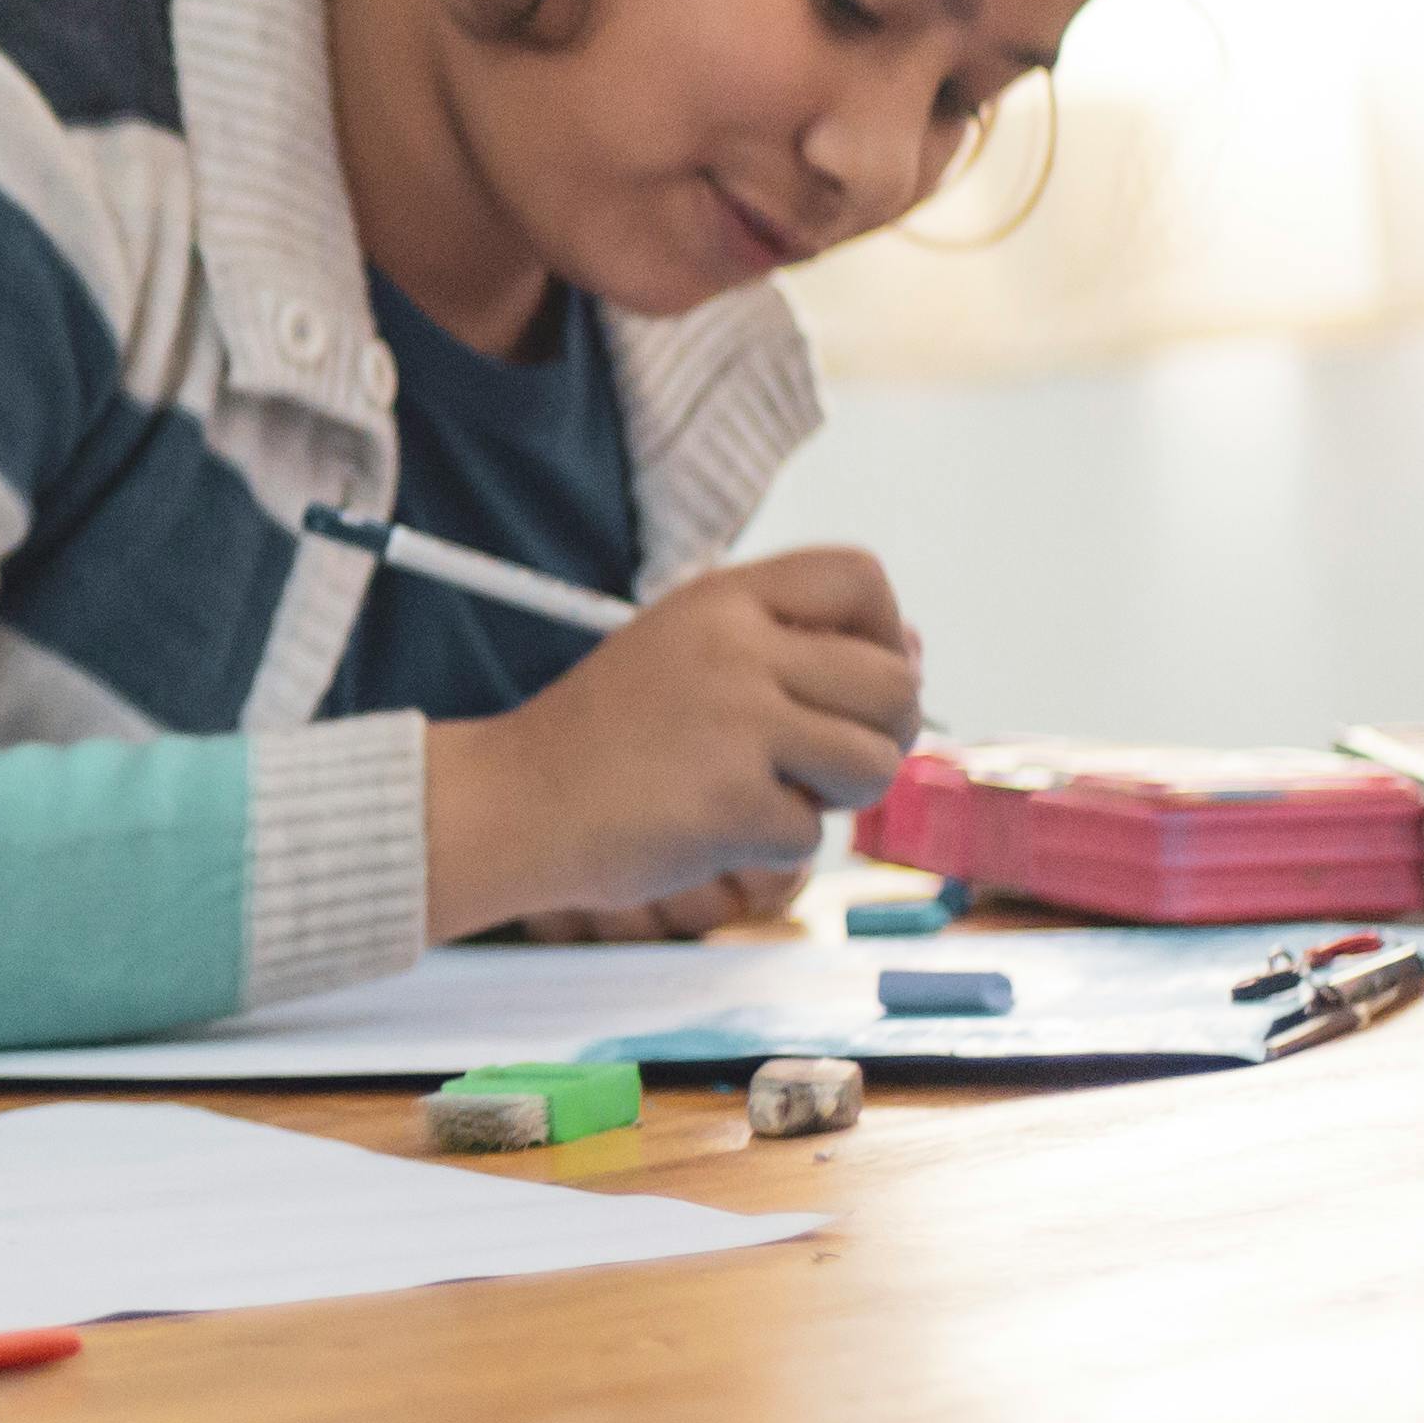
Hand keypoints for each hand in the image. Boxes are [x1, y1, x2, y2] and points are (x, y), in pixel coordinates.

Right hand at [425, 548, 918, 939]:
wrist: (510, 803)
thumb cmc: (606, 739)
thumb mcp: (687, 652)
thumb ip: (789, 645)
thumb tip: (913, 653)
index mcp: (721, 600)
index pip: (858, 576)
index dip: (884, 630)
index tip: (850, 679)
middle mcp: (733, 647)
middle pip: (893, 682)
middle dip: (882, 733)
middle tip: (822, 759)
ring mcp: (734, 724)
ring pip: (874, 762)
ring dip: (835, 796)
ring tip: (766, 792)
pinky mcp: (731, 803)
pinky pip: (812, 834)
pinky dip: (770, 846)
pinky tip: (708, 827)